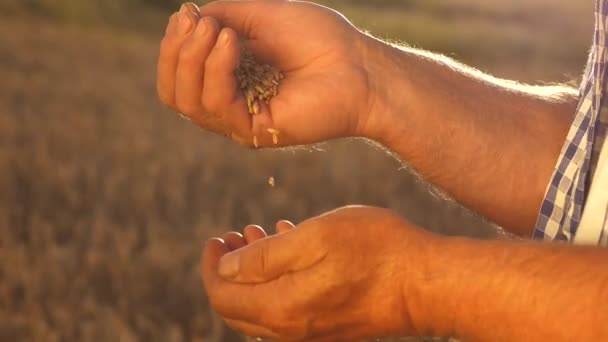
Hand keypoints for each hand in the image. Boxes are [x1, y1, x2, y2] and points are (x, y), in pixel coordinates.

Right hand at [157, 1, 374, 146]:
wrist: (358, 65)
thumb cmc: (319, 39)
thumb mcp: (261, 16)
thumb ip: (223, 17)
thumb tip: (187, 17)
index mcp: (229, 79)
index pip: (178, 75)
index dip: (173, 45)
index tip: (186, 14)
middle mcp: (230, 104)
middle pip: (174, 93)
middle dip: (176, 53)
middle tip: (197, 23)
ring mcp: (241, 121)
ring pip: (189, 102)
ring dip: (194, 60)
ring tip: (218, 32)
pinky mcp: (256, 132)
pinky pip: (217, 107)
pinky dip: (217, 70)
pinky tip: (231, 44)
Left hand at [202, 206, 437, 340]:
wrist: (428, 285)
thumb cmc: (376, 251)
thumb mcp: (315, 238)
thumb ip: (264, 257)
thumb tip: (226, 268)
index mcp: (281, 308)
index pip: (223, 296)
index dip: (212, 267)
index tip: (217, 238)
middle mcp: (291, 330)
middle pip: (238, 307)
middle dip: (229, 271)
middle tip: (234, 236)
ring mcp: (312, 333)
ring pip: (263, 307)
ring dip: (254, 273)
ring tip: (259, 235)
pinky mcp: (331, 328)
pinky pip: (289, 309)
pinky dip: (279, 280)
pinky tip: (291, 249)